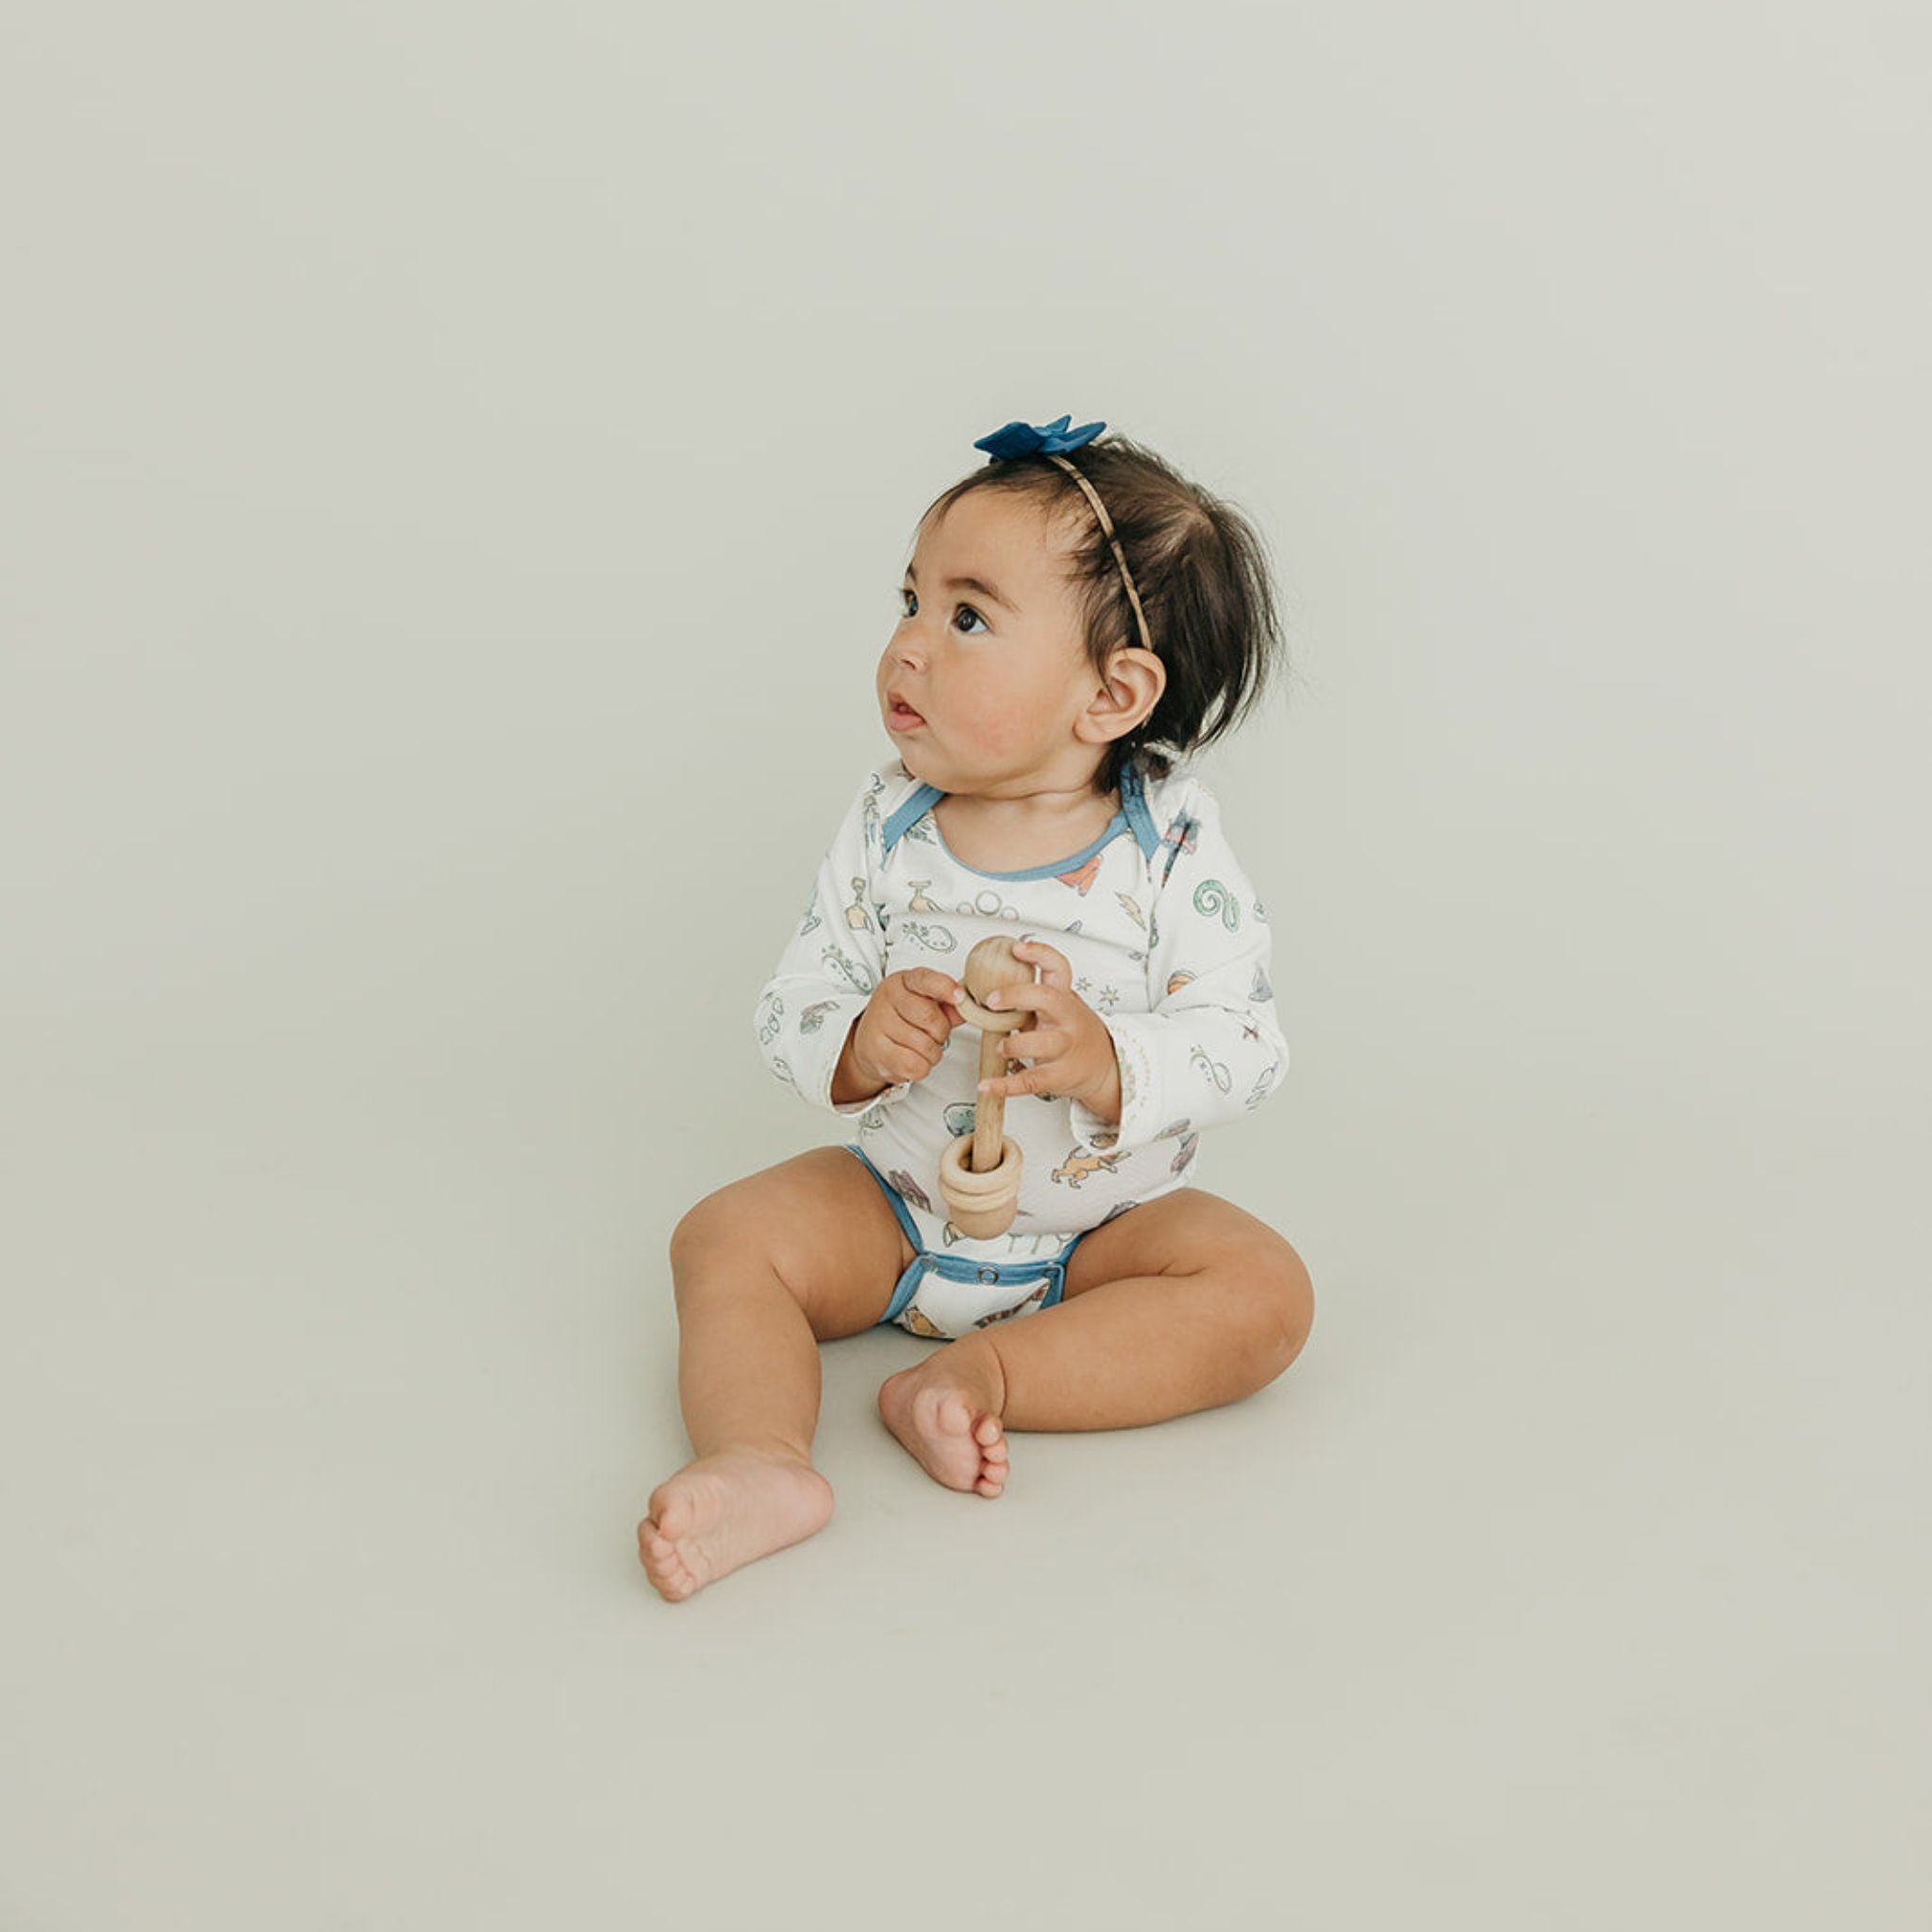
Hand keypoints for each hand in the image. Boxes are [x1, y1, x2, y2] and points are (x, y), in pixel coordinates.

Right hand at [845, 968, 966, 1092]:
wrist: (870, 1041)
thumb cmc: (902, 1018)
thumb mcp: (925, 1002)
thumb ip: (947, 1005)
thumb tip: (963, 1009)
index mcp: (903, 981)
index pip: (924, 980)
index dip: (944, 987)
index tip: (959, 996)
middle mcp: (887, 999)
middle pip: (929, 1017)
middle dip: (941, 1031)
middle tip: (935, 1033)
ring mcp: (878, 1025)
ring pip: (924, 1045)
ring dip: (932, 1052)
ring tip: (921, 1047)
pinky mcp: (876, 1052)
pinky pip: (914, 1065)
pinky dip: (922, 1067)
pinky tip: (913, 1058)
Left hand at [974, 940, 1120, 1117]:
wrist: (1106, 1069)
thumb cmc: (1076, 1034)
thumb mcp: (1061, 1008)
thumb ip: (1033, 995)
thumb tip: (988, 977)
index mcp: (1064, 999)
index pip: (1058, 968)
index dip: (1040, 954)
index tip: (1017, 948)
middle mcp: (1066, 1020)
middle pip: (1047, 999)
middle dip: (1017, 995)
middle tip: (992, 999)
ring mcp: (1064, 1048)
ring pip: (1040, 1043)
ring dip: (1013, 1044)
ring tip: (1000, 1047)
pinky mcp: (1057, 1076)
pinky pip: (1030, 1081)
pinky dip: (1004, 1085)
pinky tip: (986, 1085)